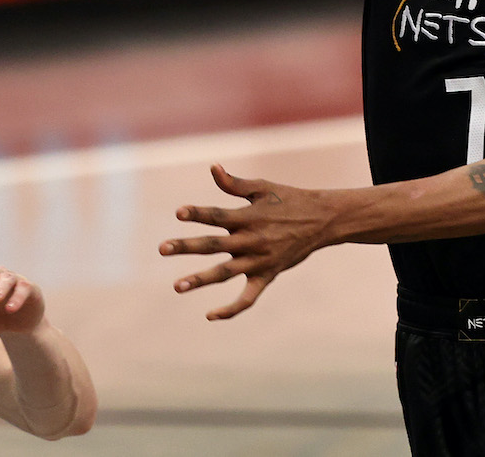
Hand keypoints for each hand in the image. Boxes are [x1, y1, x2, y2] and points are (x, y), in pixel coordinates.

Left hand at [159, 165, 333, 320]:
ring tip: (177, 286)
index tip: (179, 213)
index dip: (198, 213)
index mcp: (249, 217)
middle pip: (214, 245)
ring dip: (200, 279)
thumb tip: (212, 168)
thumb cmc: (289, 199)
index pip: (218, 216)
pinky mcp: (267, 276)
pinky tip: (210, 315)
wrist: (322, 221)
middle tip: (162, 249)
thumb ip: (234, 183)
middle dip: (186, 247)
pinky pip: (248, 298)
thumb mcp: (263, 188)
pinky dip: (231, 309)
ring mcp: (259, 261)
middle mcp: (251, 240)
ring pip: (225, 273)